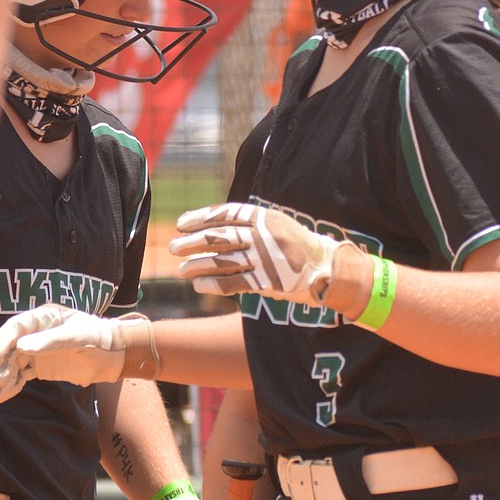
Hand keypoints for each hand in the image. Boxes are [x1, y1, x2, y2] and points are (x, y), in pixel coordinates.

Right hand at [0, 304, 158, 401]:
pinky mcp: (39, 366)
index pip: (17, 326)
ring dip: (4, 375)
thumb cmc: (97, 338)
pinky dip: (12, 384)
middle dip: (1, 363)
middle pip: (10, 346)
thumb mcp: (77, 336)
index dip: (2, 340)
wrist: (111, 356)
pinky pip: (21, 374)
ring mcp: (36, 350)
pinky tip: (5, 395)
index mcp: (43, 317)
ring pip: (13, 362)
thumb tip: (22, 346)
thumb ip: (50, 341)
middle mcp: (35, 332)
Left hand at [169, 201, 344, 304]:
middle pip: (219, 237)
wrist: (326, 266)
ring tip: (183, 270)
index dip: (199, 218)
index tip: (180, 223)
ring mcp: (265, 258)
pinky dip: (213, 284)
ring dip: (198, 265)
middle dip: (193, 242)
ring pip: (222, 260)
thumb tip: (209, 227)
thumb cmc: (294, 244)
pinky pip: (234, 282)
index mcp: (263, 217)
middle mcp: (262, 235)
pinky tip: (199, 285)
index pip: (224, 214)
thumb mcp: (273, 224)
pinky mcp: (268, 281)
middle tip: (174, 247)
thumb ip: (247, 224)